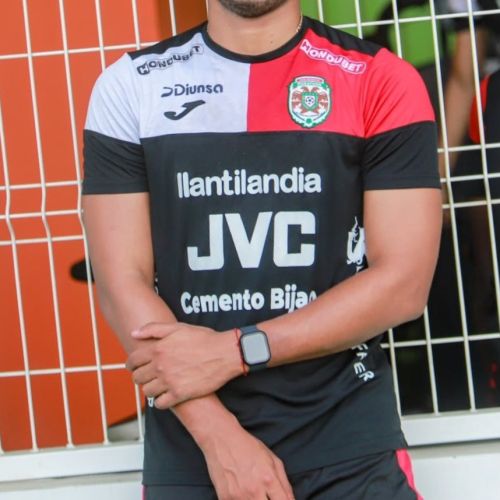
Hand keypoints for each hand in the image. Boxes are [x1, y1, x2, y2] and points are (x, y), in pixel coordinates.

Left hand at [126, 322, 241, 408]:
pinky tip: (166, 395)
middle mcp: (160, 366)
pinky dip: (160, 401)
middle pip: (138, 377)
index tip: (134, 366)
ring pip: (147, 391)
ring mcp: (169, 381)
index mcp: (158, 349)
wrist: (224, 353)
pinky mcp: (180, 394)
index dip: (131, 364)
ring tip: (158, 385)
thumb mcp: (178, 327)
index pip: (133, 361)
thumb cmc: (204, 338)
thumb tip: (134, 333)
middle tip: (148, 375)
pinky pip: (160, 404)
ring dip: (150, 389)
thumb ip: (153, 329)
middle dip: (140, 376)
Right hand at [200, 421, 294, 499]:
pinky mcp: (225, 498)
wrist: (221, 438)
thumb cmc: (247, 446)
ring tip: (253, 492)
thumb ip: (284, 483)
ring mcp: (238, 496)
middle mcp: (254, 490)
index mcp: (269, 479)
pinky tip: (241, 493)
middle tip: (265, 496)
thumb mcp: (272, 459)